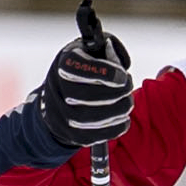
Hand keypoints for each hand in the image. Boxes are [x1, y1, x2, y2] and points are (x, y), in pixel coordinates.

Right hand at [41, 11, 137, 153]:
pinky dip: (118, 125)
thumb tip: (120, 62)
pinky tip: (121, 116)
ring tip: (126, 100)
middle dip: (116, 92)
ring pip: (94, 118)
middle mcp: (58, 90)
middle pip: (86, 96)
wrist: (60, 99)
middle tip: (127, 85)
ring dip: (119, 109)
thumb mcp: (93, 50)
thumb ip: (109, 49)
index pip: (78, 68)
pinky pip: (100, 134)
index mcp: (64, 64)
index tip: (123, 75)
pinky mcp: (74, 135)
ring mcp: (63, 115)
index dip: (104, 73)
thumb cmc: (85, 69)